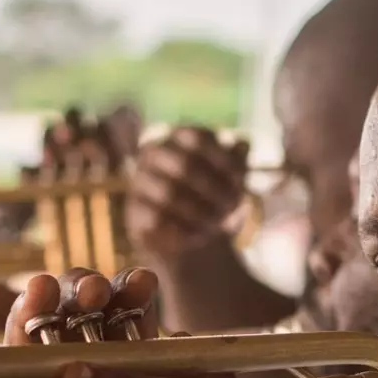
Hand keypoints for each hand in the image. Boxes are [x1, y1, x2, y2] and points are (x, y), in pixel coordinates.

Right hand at [126, 127, 248, 264]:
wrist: (193, 240)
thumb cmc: (215, 201)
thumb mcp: (233, 181)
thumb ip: (238, 161)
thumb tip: (243, 145)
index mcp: (177, 138)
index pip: (199, 138)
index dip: (223, 159)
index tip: (241, 181)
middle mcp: (154, 154)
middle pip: (185, 164)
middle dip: (213, 189)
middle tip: (231, 208)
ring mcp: (140, 182)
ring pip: (169, 193)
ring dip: (199, 212)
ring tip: (217, 226)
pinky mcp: (133, 212)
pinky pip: (155, 220)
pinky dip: (180, 231)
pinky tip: (198, 237)